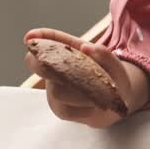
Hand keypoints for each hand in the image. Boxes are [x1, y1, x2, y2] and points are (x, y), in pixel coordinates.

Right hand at [23, 28, 149, 128]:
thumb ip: (103, 54)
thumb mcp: (113, 63)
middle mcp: (54, 72)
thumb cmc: (111, 75)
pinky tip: (96, 104)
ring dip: (81, 92)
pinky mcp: (61, 110)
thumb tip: (86, 47)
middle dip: (53, 68)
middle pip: (42, 68)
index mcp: (65, 53)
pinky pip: (68, 109)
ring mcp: (55, 92)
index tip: (30, 38)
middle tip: (74, 71)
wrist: (118, 99)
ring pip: (59, 92)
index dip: (39, 38)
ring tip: (100, 91)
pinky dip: (85, 106)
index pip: (47, 43)